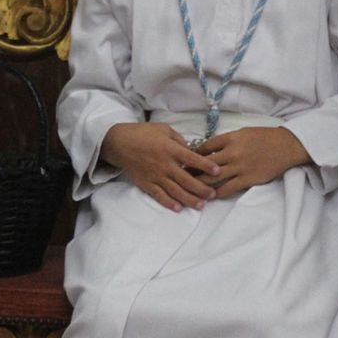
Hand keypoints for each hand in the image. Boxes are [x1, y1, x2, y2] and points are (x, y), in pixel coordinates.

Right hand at [101, 122, 218, 210]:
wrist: (119, 143)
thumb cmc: (142, 133)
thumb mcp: (164, 129)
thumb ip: (179, 140)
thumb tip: (190, 150)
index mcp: (171, 149)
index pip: (193, 159)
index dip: (206, 166)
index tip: (218, 172)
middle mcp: (165, 165)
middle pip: (187, 180)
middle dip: (202, 189)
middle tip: (213, 194)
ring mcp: (156, 176)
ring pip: (176, 191)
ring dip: (190, 199)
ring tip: (201, 205)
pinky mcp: (146, 184)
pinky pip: (159, 196)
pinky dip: (169, 203)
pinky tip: (178, 208)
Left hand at [195, 127, 310, 197]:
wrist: (285, 146)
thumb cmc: (264, 137)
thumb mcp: (243, 133)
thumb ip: (226, 141)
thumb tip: (209, 150)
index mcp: (231, 138)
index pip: (205, 147)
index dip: (193, 155)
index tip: (186, 160)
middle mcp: (233, 153)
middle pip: (205, 164)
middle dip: (191, 171)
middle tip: (181, 177)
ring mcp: (239, 167)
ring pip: (213, 179)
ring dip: (201, 185)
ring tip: (192, 189)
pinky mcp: (248, 179)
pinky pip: (227, 188)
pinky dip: (217, 193)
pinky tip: (211, 196)